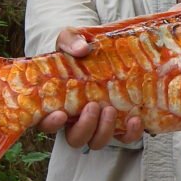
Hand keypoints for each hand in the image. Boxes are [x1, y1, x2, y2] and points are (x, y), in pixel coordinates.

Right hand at [36, 28, 143, 148]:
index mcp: (57, 102)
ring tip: (111, 108)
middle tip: (94, 106)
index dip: (51, 124)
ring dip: (104, 130)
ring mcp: (97, 123)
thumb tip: (81, 48)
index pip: (46, 123)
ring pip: (96, 142)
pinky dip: (130, 133)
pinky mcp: (117, 123)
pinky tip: (134, 118)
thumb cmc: (77, 48)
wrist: (99, 50)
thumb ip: (71, 41)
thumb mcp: (69, 38)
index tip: (61, 114)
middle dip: (85, 127)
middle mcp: (75, 119)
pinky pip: (123, 138)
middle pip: (75, 139)